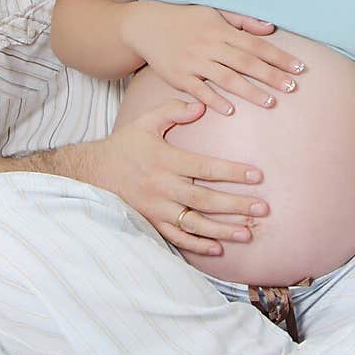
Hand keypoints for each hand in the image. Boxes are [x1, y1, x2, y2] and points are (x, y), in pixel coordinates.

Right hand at [89, 98, 270, 257]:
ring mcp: (157, 209)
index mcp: (165, 161)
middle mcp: (162, 187)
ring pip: (195, 223)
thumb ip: (174, 111)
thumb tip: (202, 106)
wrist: (92, 173)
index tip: (257, 175)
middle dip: (236, 205)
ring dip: (223, 229)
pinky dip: (197, 245)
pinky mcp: (151, 222)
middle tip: (262, 209)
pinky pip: (177, 238)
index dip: (232, 173)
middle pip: (205, 200)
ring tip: (248, 233)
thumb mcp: (145, 122)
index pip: (205, 168)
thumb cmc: (124, 145)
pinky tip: (218, 248)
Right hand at [126, 3, 305, 115]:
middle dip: (271, 75)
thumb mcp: (214, 12)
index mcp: (221, 30)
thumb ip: (243, 21)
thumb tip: (271, 28)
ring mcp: (193, 62)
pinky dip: (214, 101)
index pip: (256, 45)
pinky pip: (199, 91)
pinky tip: (230, 110)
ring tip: (271, 102)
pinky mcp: (179, 77)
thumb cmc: (185, 19)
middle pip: (246, 63)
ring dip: (250, 92)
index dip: (279, 57)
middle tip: (292, 87)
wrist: (146, 26)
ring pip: (226, 79)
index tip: (299, 68)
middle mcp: (209, 45)